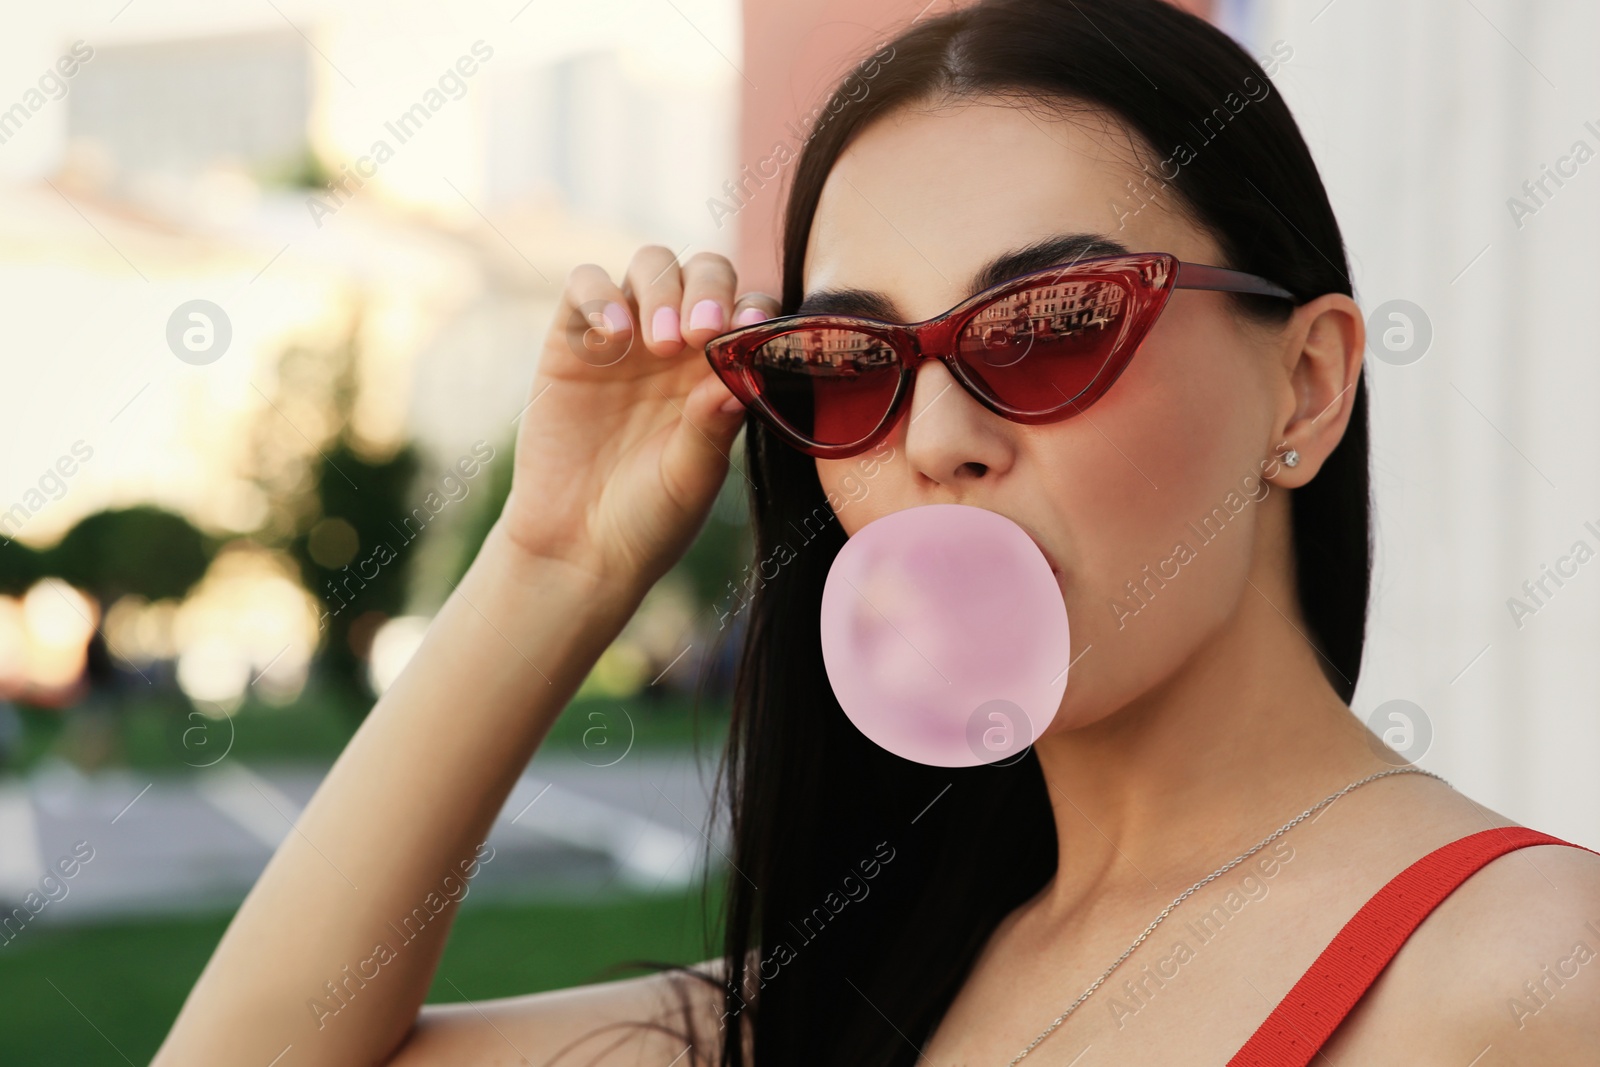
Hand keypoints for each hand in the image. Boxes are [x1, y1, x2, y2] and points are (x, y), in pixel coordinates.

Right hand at [496, 246, 776, 594]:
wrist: (578, 547)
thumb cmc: (650, 518)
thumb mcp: (691, 478)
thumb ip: (711, 428)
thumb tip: (739, 379)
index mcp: (721, 370)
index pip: (749, 310)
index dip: (755, 308)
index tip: (751, 330)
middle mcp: (679, 345)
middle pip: (704, 271)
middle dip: (709, 288)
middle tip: (701, 333)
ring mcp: (625, 337)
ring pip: (650, 264)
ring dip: (663, 288)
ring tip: (660, 343)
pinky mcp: (571, 342)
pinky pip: (585, 286)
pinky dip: (601, 295)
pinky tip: (615, 335)